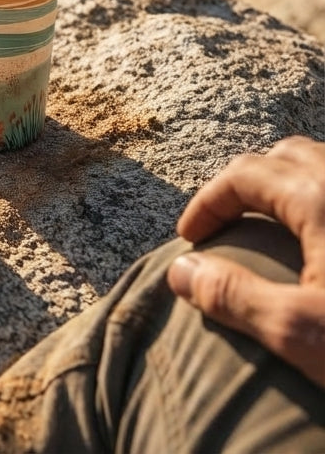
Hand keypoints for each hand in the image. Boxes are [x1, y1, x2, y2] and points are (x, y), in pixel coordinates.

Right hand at [167, 136, 324, 387]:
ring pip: (322, 167)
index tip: (188, 238)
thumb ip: (233, 297)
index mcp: (320, 196)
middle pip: (286, 156)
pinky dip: (321, 201)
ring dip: (289, 187)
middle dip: (247, 183)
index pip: (243, 174)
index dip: (206, 203)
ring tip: (273, 231)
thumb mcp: (301, 333)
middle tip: (228, 224)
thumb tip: (178, 273)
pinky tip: (322, 246)